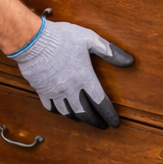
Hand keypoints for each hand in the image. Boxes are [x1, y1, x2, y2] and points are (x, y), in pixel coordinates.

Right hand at [8, 16, 133, 129]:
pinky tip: (64, 112)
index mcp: (84, 78)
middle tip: (103, 125)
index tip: (115, 123)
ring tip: (86, 120)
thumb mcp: (90, 39)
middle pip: (86, 113)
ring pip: (69, 113)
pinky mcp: (42, 91)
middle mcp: (70, 89)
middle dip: (96, 121)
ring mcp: (55, 92)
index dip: (109, 115)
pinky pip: (52, 108)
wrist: (33, 40)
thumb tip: (129, 62)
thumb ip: (110, 52)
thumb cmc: (62, 38)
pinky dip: (60, 112)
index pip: (101, 103)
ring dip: (79, 118)